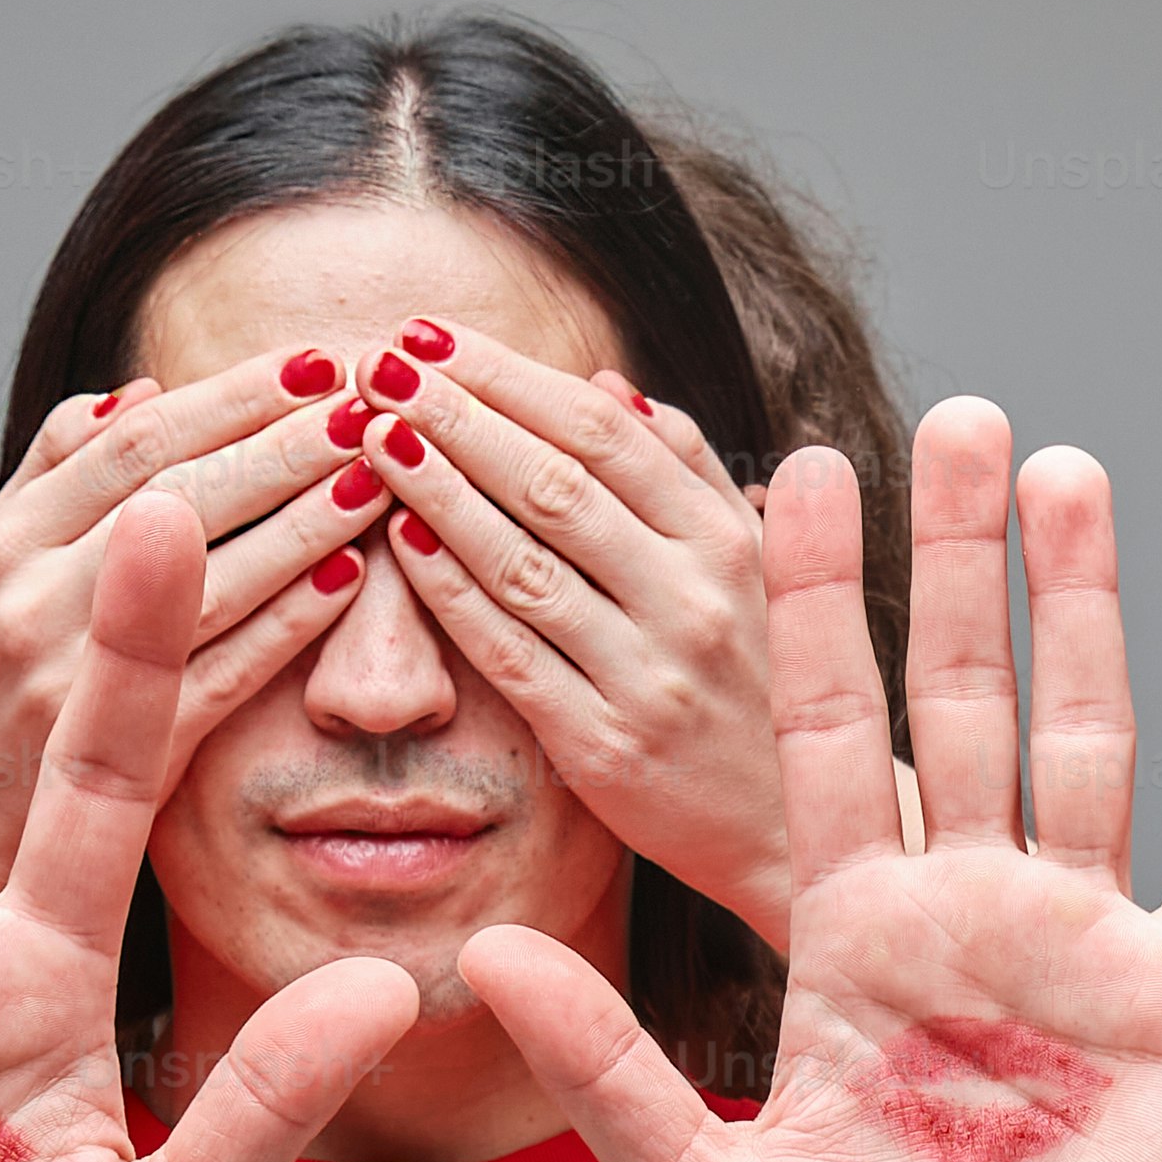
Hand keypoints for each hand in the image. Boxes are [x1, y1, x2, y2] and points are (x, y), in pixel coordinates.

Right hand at [0, 361, 389, 888]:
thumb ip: (56, 473)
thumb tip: (139, 389)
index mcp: (5, 538)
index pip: (137, 442)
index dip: (232, 395)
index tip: (313, 360)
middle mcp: (28, 598)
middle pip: (179, 496)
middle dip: (283, 442)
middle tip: (368, 400)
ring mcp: (72, 681)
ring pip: (207, 580)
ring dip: (303, 520)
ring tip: (377, 472)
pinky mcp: (121, 761)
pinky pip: (222, 676)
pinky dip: (287, 623)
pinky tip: (350, 583)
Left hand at [367, 319, 800, 937]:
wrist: (789, 826)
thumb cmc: (759, 678)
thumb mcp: (752, 564)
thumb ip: (685, 470)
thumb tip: (605, 385)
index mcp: (727, 539)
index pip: (604, 432)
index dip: (508, 375)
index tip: (431, 335)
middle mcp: (693, 598)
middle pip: (556, 483)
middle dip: (456, 414)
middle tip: (378, 366)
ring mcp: (648, 674)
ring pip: (524, 562)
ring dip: (439, 491)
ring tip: (372, 435)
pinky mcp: (604, 747)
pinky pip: (512, 655)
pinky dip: (454, 595)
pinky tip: (401, 544)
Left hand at [458, 399, 1161, 1161]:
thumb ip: (607, 1067)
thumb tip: (479, 948)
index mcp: (848, 948)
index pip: (816, 738)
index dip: (804, 608)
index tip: (781, 472)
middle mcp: (966, 921)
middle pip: (953, 700)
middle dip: (949, 559)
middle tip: (952, 416)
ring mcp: (1083, 951)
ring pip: (1084, 735)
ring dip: (1085, 606)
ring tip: (1074, 469)